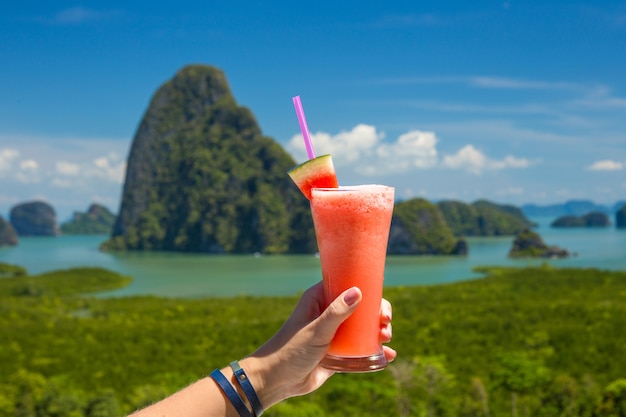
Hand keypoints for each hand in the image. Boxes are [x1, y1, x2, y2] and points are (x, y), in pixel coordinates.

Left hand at [242, 282, 395, 406]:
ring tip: (386, 337)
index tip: (378, 297)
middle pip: (360, 306)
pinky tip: (387, 355)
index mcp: (319, 299)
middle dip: (376, 312)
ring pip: (362, 327)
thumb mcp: (315, 330)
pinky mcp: (338, 353)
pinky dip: (374, 350)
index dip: (365, 288)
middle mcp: (328, 313)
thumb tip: (357, 291)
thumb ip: (336, 313)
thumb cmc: (290, 350)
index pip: (345, 284)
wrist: (277, 381)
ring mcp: (334, 333)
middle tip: (385, 321)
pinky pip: (360, 348)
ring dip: (378, 330)